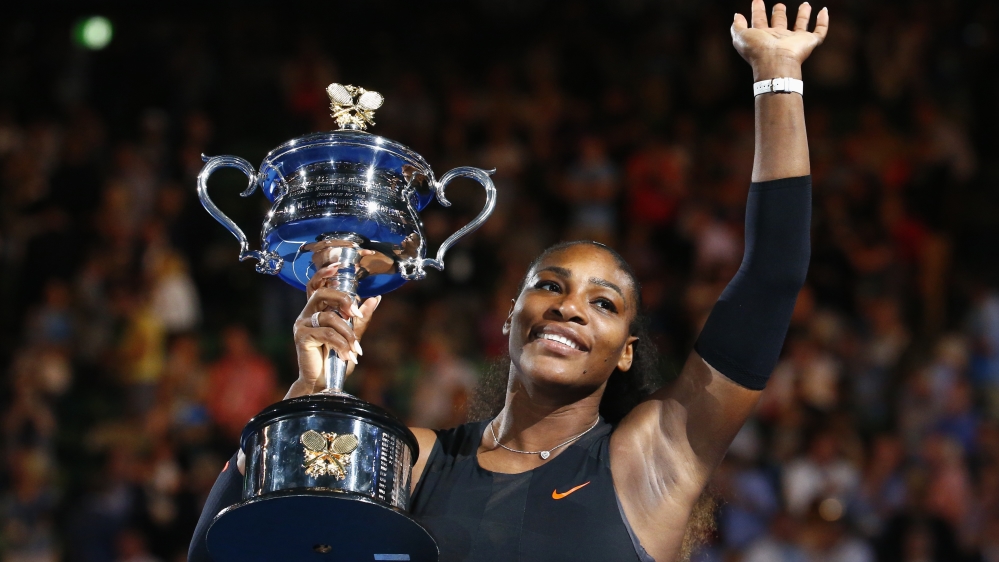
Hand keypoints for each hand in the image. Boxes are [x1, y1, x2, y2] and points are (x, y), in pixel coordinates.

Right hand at [289, 263, 380, 395]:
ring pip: (329, 317)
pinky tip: (347, 355)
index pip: (316, 285)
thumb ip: (360, 318)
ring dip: (347, 333)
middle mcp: (306, 314)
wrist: (324, 383)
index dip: (324, 274)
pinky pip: (326, 333)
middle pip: (322, 294)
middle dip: (342, 300)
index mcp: (316, 311)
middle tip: (355, 314)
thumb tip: (375, 298)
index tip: (339, 266)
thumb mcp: (351, 336)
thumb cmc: (335, 361)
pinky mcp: (301, 337)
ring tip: (355, 350)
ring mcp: (301, 325)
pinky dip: (341, 344)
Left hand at [731, 0, 828, 79]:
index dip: (758, 11)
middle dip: (779, 14)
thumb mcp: (740, 36)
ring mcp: (795, 41)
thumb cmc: (757, 50)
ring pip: (801, 25)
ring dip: (803, 15)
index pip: (760, 22)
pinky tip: (824, 11)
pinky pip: (820, 32)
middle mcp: (779, 39)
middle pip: (779, 24)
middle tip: (779, 5)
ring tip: (805, 4)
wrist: (775, 62)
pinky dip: (823, 22)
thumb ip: (737, 26)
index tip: (756, 0)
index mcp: (763, 37)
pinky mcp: (809, 42)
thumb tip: (737, 15)